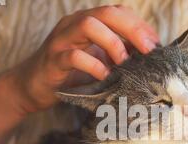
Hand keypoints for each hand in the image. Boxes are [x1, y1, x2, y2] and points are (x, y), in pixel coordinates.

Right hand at [10, 5, 159, 112]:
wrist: (31, 87)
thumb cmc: (69, 73)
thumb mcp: (97, 60)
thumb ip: (116, 54)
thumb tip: (147, 59)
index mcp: (87, 22)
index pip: (119, 12)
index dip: (140, 26)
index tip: (156, 47)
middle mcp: (74, 25)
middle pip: (107, 13)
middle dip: (133, 30)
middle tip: (148, 52)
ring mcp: (61, 40)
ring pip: (89, 25)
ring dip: (112, 43)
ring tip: (124, 63)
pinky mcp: (52, 60)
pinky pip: (74, 56)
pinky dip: (93, 65)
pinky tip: (104, 77)